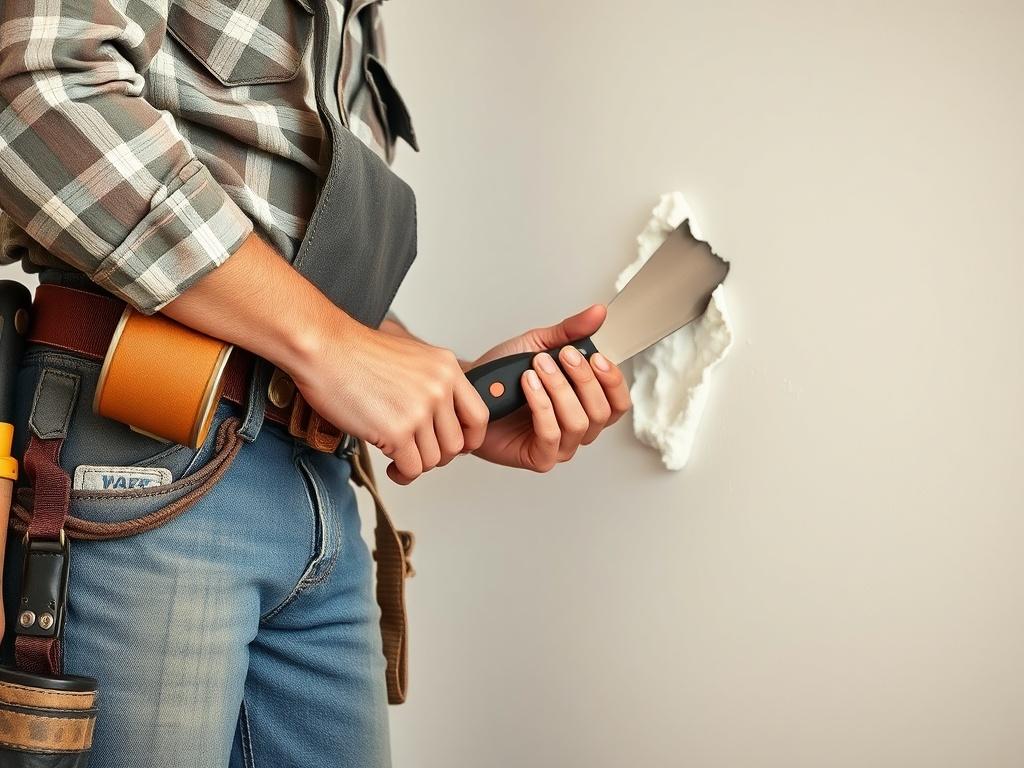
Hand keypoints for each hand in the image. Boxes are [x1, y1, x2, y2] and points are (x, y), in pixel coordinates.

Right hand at [291, 319, 489, 484]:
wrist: (323, 348)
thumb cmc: (356, 353)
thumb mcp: (411, 356)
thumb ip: (432, 381)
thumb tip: (442, 416)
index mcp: (447, 368)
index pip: (479, 416)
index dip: (469, 438)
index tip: (454, 446)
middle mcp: (439, 388)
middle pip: (456, 444)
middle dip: (437, 455)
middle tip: (417, 452)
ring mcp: (419, 410)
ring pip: (434, 459)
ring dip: (416, 465)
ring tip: (399, 459)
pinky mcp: (397, 431)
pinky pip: (412, 468)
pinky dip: (403, 474)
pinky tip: (391, 466)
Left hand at [468, 305, 631, 470]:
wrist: (469, 390)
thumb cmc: (504, 375)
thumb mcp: (539, 344)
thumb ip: (571, 332)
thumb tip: (598, 313)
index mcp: (586, 404)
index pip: (619, 402)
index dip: (612, 380)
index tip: (594, 356)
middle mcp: (578, 428)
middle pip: (602, 412)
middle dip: (582, 379)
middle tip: (560, 356)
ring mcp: (561, 446)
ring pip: (579, 423)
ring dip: (559, 390)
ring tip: (537, 367)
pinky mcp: (540, 458)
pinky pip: (552, 435)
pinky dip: (542, 406)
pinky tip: (528, 385)